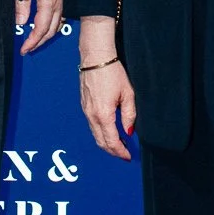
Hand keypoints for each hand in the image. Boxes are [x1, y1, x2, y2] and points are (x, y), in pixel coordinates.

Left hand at [17, 0, 64, 55]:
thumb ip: (22, 3)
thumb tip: (21, 22)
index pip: (42, 27)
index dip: (33, 40)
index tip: (25, 48)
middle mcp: (59, 0)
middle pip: (52, 28)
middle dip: (40, 41)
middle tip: (28, 48)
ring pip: (58, 22)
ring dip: (47, 33)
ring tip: (35, 39)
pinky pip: (61, 13)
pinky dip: (52, 23)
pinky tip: (44, 24)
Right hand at [77, 13, 134, 158]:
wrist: (95, 58)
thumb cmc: (113, 73)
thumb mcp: (128, 94)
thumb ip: (129, 115)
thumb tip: (129, 131)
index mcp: (103, 115)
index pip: (111, 141)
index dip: (120, 151)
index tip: (128, 156)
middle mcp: (92, 116)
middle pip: (101, 142)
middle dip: (113, 151)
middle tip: (124, 154)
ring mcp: (86, 111)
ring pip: (95, 134)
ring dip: (106, 142)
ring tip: (120, 144)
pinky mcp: (84, 106)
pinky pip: (92, 125)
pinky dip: (101, 133)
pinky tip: (110, 130)